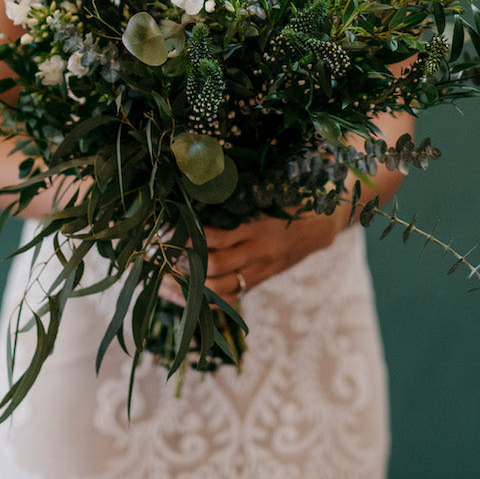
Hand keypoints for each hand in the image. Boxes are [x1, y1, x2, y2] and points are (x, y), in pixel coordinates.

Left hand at [160, 209, 345, 303]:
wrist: (321, 226)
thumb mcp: (264, 193)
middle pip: (214, 266)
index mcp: (257, 225)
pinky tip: (182, 297)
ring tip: (163, 281)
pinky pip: (230, 297)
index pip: (216, 236)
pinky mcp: (259, 281)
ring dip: (189, 288)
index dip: (188, 237)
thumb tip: (196, 178)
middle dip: (184, 264)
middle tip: (158, 258)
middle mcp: (258, 251)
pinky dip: (205, 300)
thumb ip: (234, 194)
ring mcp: (260, 270)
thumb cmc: (287, 201)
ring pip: (220, 289)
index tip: (166, 232)